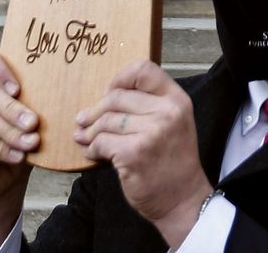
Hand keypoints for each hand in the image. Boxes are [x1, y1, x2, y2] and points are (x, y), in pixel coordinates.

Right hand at [0, 52, 38, 248]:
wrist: (4, 181)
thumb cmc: (20, 144)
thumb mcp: (30, 121)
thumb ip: (35, 104)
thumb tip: (61, 90)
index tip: (18, 88)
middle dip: (15, 109)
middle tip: (34, 124)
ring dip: (12, 132)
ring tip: (32, 144)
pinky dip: (2, 148)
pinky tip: (18, 156)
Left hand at [74, 61, 212, 248]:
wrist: (182, 198)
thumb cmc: (173, 160)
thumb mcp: (173, 122)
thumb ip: (149, 105)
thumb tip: (107, 95)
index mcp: (177, 100)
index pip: (144, 69)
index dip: (120, 78)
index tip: (110, 93)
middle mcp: (167, 112)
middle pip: (117, 96)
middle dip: (96, 110)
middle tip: (85, 120)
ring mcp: (151, 132)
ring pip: (106, 120)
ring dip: (90, 131)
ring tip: (86, 138)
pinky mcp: (134, 154)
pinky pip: (101, 143)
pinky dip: (91, 149)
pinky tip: (94, 153)